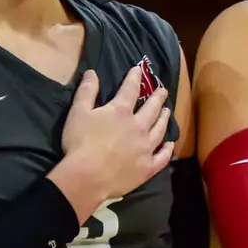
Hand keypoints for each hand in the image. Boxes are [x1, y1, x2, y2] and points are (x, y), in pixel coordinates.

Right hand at [58, 65, 173, 220]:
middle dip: (157, 97)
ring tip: (167, 111)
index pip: (130, 90)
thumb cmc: (80, 143)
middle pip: (152, 109)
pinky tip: (169, 144)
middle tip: (163, 91)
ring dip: (164, 119)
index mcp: (120, 112)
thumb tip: (92, 72)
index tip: (138, 70)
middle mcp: (138, 127)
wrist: (87, 177)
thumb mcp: (78, 112)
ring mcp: (145, 148)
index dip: (134, 78)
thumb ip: (87, 91)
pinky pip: (162, 157)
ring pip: (160, 130)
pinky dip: (167, 150)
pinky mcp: (147, 167)